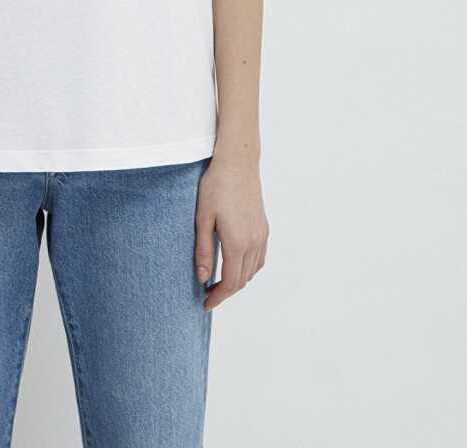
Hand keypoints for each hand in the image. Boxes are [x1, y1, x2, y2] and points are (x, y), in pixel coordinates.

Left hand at [195, 155, 268, 310]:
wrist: (237, 162)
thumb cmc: (216, 187)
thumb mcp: (202, 218)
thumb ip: (203, 250)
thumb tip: (203, 277)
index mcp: (237, 243)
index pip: (230, 283)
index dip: (218, 297)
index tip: (205, 304)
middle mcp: (253, 242)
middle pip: (243, 280)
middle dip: (226, 292)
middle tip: (208, 295)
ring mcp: (261, 235)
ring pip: (253, 271)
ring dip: (238, 280)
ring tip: (219, 282)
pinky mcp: (264, 227)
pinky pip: (259, 257)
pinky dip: (248, 268)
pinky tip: (236, 264)